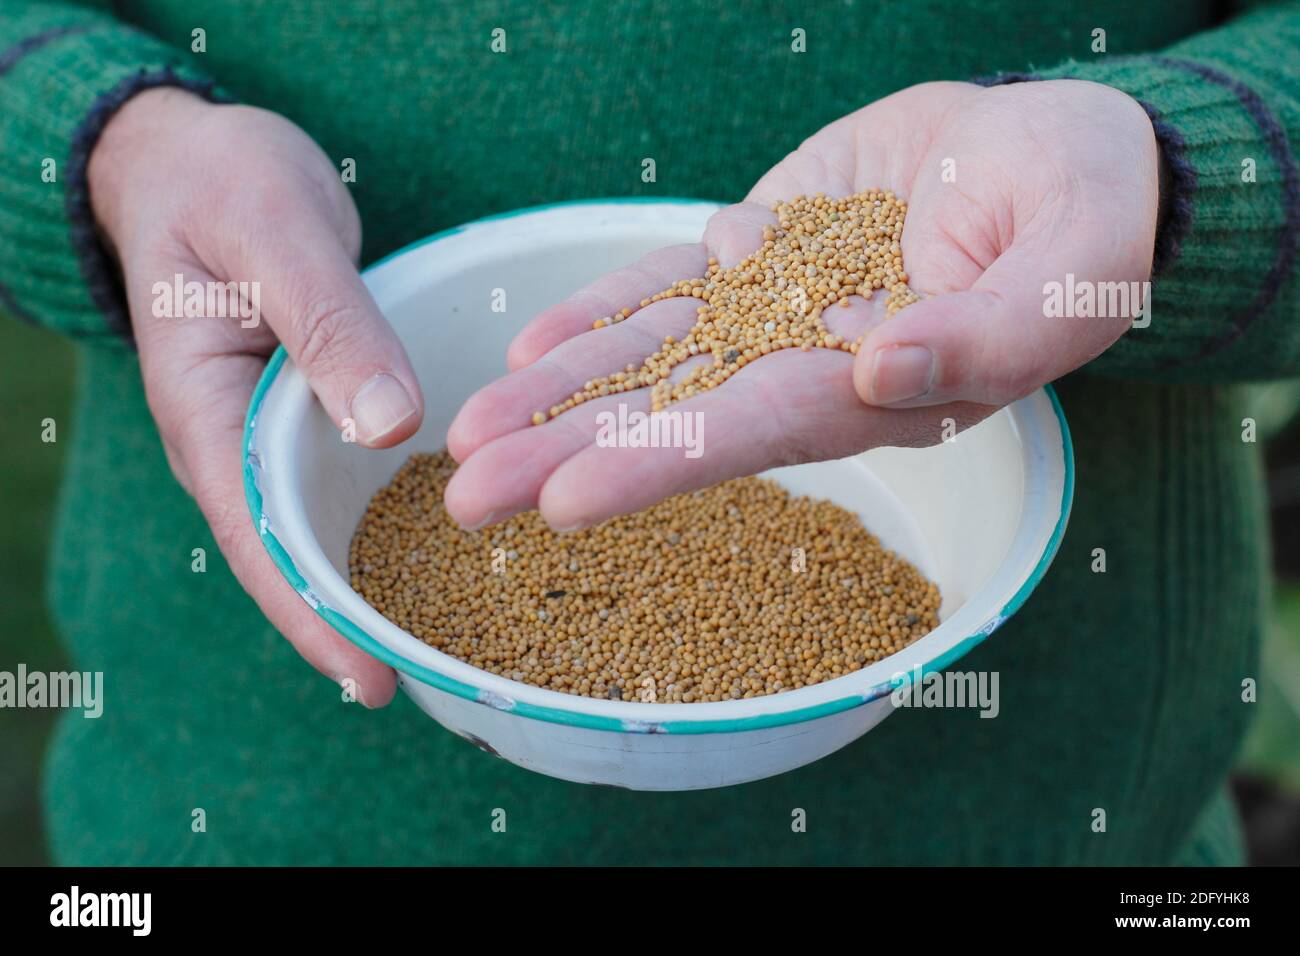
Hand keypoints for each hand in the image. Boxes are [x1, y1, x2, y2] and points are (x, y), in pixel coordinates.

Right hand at [90, 88, 424, 705]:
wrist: (201, 159)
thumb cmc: (223, 185)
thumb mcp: (275, 235)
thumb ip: (329, 326)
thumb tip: (389, 427)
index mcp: (207, 411)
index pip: (257, 536)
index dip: (312, 612)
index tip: (369, 678)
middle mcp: (239, 439)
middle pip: (292, 551)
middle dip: (349, 622)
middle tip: (421, 684)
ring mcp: (277, 429)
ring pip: (324, 523)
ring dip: (375, 581)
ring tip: (442, 644)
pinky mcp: (317, 407)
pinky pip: (350, 477)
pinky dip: (392, 517)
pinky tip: (446, 547)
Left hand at [446, 79, 1157, 529]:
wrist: (1052, 151)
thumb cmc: (1086, 214)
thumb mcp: (1068, 271)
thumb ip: (986, 334)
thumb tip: (878, 368)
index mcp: (881, 397)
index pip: (753, 436)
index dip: (658, 466)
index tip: (562, 501)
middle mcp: (811, 369)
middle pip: (674, 415)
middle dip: (568, 453)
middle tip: (464, 498)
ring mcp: (774, 313)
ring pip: (653, 357)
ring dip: (560, 393)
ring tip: (467, 432)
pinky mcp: (758, 256)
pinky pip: (669, 289)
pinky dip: (601, 315)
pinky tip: (528, 349)